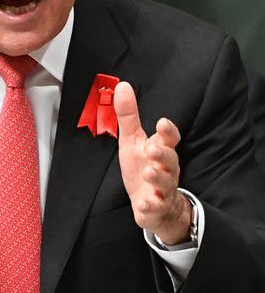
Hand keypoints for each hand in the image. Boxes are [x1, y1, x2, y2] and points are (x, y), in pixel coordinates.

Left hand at [114, 82, 191, 244]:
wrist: (155, 203)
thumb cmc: (143, 166)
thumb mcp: (132, 140)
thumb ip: (129, 115)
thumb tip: (122, 86)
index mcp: (160, 150)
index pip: (170, 138)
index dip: (167, 131)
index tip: (162, 123)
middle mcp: (165, 168)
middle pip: (170, 159)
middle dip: (163, 154)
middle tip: (152, 149)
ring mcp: (162, 189)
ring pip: (165, 183)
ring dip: (157, 177)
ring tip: (148, 172)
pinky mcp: (155, 208)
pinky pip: (155, 208)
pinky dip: (150, 206)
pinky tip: (144, 204)